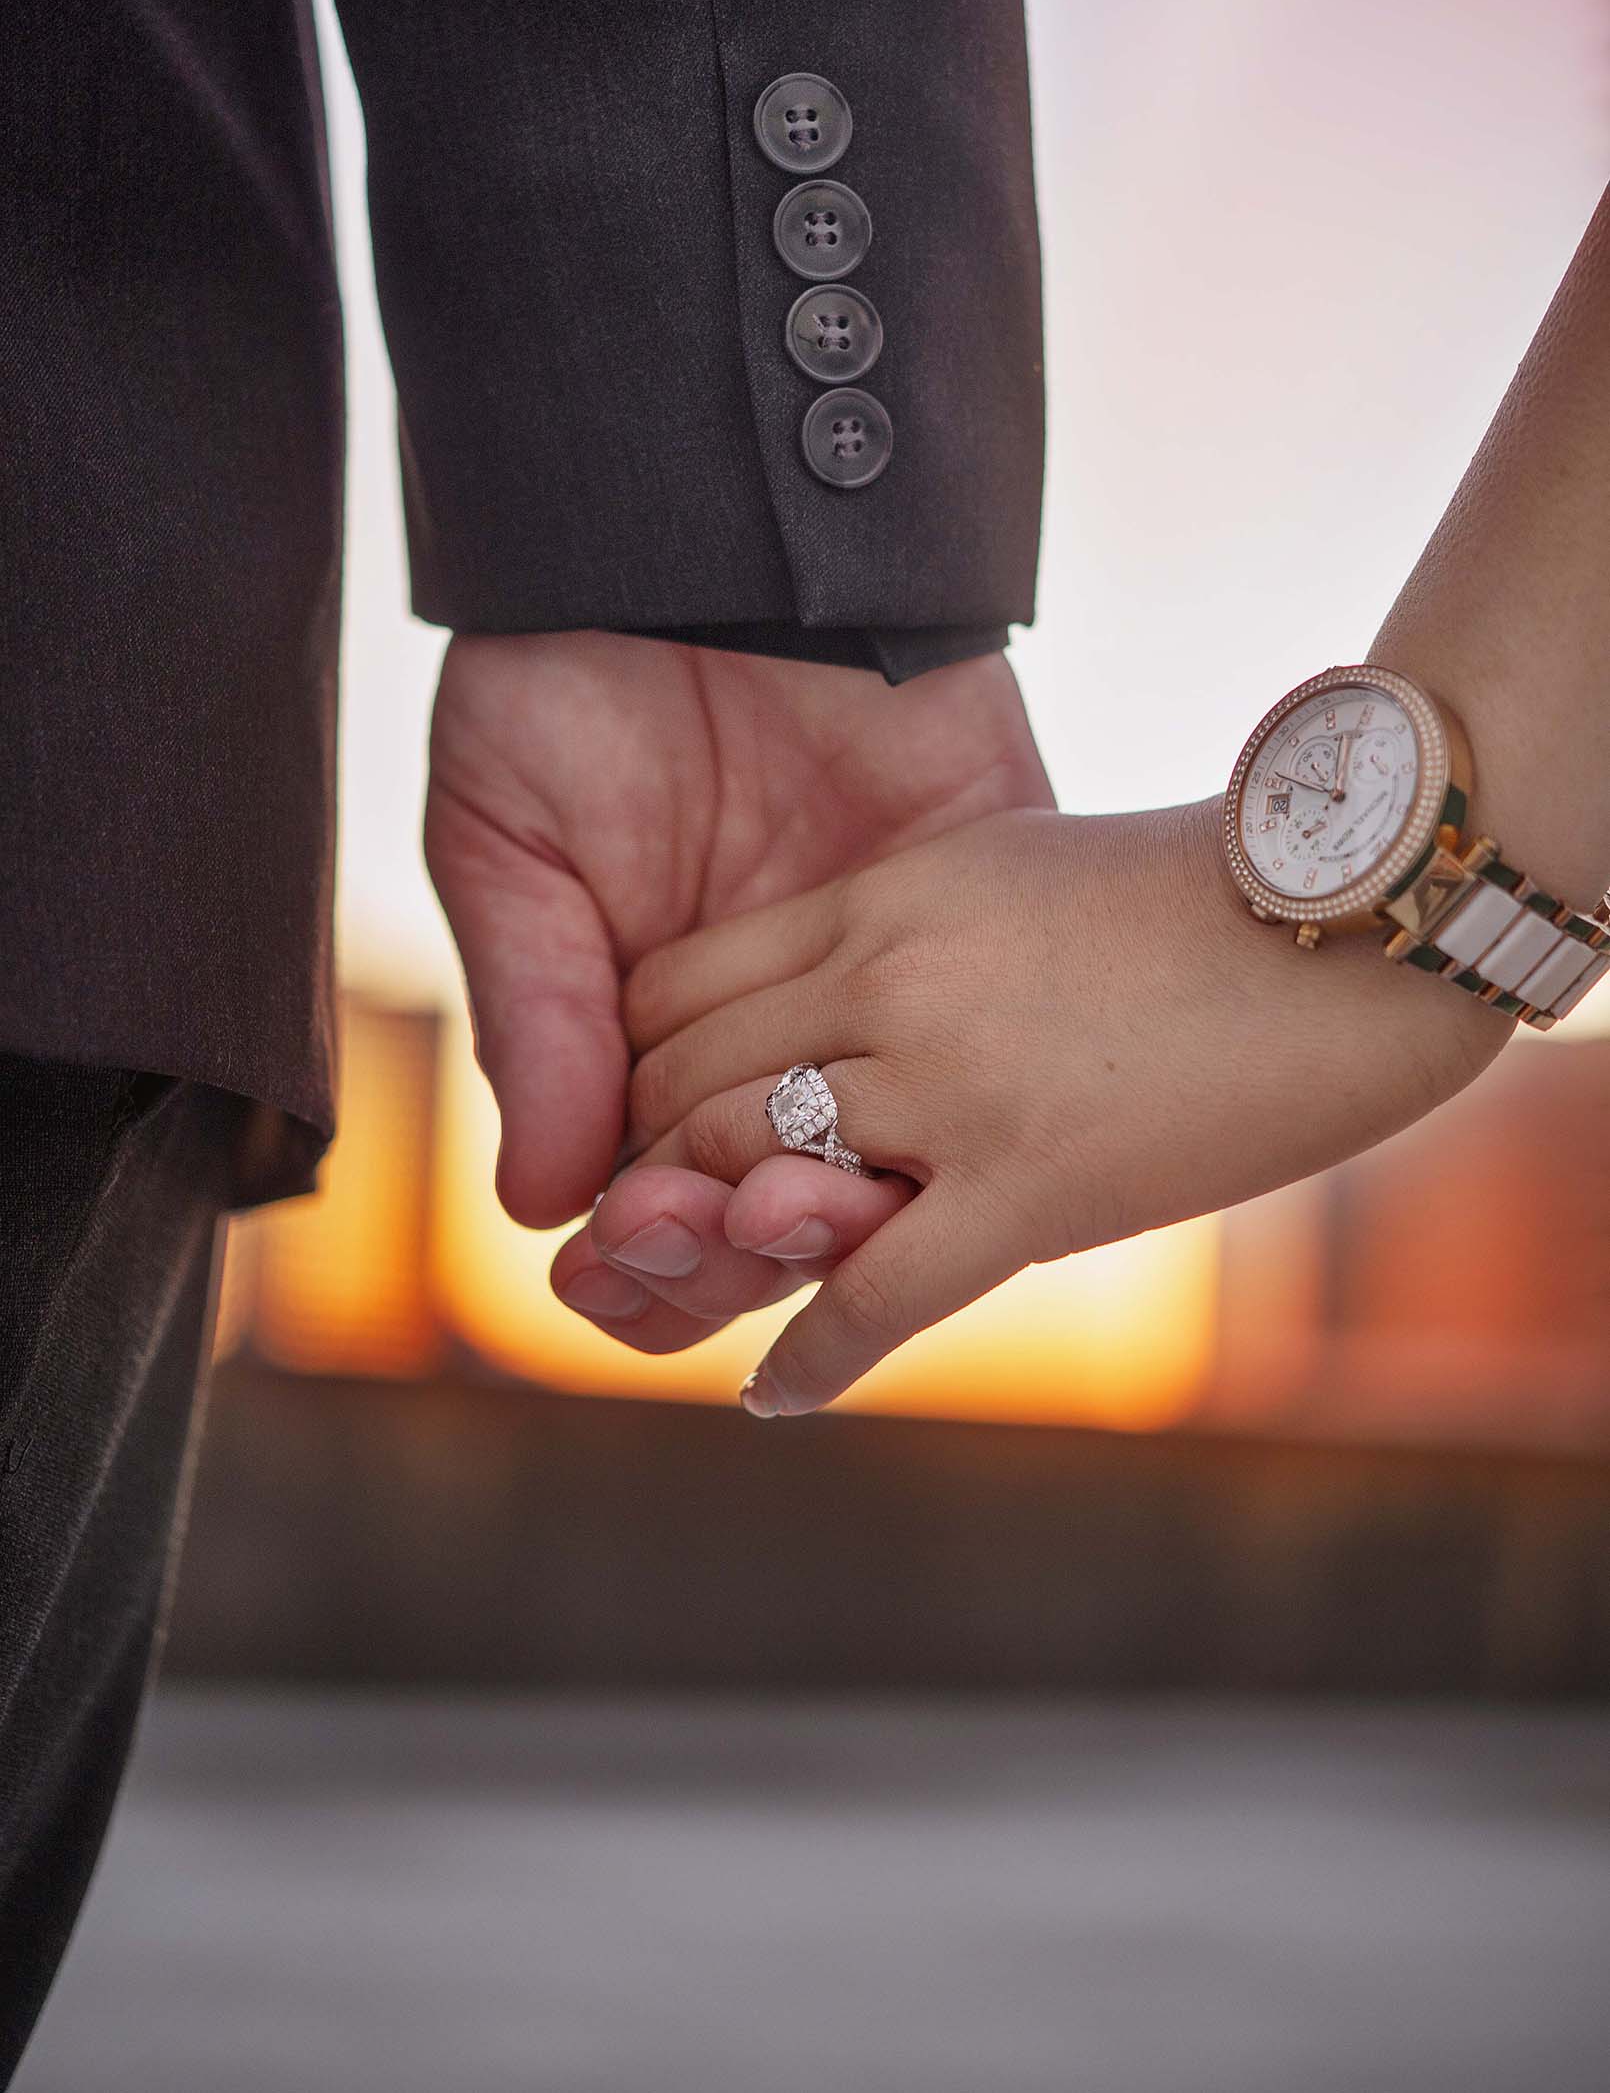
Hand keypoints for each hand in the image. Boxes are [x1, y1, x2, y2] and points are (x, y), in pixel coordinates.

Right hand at [423, 632, 1052, 1344]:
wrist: (691, 524)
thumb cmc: (569, 684)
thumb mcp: (512, 852)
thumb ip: (540, 1018)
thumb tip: (545, 1204)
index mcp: (661, 1043)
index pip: (660, 1206)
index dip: (635, 1259)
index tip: (610, 1249)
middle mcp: (788, 1038)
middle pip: (779, 1218)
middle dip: (729, 1261)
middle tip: (694, 1228)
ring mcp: (897, 987)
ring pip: (898, 1166)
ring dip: (837, 1215)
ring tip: (782, 1204)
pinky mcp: (993, 904)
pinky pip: (1004, 1044)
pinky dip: (958, 1115)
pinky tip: (888, 1141)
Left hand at [615, 798, 1512, 1413]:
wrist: (1346, 923)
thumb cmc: (1195, 888)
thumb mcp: (1009, 865)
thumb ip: (909, 920)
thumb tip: (842, 971)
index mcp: (881, 896)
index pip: (680, 986)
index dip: (633, 1062)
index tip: (632, 1116)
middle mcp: (887, 981)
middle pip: (688, 1084)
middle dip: (639, 1164)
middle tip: (624, 1229)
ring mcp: (950, 1085)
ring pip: (746, 1173)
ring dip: (696, 1246)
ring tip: (680, 1296)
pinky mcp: (1028, 1186)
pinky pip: (875, 1294)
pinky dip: (809, 1357)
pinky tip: (770, 1395)